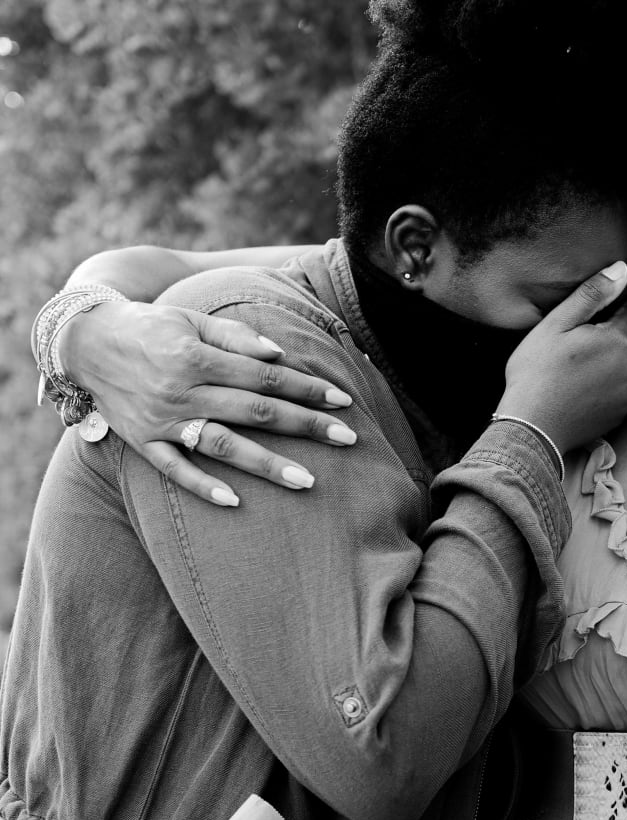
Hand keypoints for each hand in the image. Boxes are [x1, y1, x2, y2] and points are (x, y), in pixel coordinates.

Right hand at [58, 301, 359, 506]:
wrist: (86, 342)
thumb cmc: (151, 327)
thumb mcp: (191, 319)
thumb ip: (235, 337)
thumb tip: (279, 357)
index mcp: (197, 356)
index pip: (264, 375)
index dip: (306, 387)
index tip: (342, 400)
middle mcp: (182, 390)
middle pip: (254, 411)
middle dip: (304, 425)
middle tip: (348, 440)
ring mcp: (162, 420)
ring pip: (222, 445)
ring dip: (266, 464)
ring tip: (308, 481)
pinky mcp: (143, 442)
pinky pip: (174, 469)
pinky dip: (202, 486)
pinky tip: (234, 501)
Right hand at [499, 261, 626, 455]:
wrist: (533, 426)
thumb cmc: (537, 372)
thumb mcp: (557, 324)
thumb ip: (591, 294)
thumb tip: (622, 269)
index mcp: (618, 338)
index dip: (620, 297)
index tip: (610, 295)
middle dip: (624, 323)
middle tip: (603, 320)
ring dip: (626, 349)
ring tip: (600, 347)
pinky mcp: (624, 410)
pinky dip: (623, 375)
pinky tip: (601, 375)